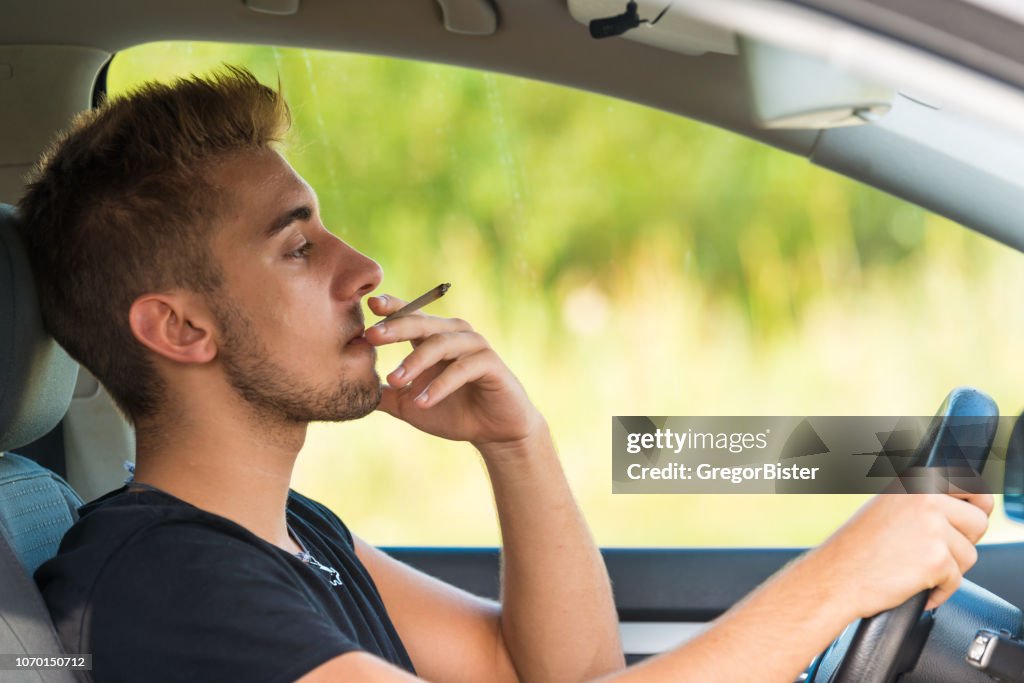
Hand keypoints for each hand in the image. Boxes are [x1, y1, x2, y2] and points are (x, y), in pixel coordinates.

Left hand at [362, 294, 544, 448]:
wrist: (494, 432)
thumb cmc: (453, 412)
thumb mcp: (410, 405)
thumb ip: (385, 394)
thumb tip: (349, 390)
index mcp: (433, 337)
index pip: (409, 315)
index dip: (391, 307)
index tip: (368, 306)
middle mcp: (454, 335)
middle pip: (421, 322)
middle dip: (395, 327)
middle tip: (371, 336)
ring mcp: (474, 346)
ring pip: (440, 343)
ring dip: (415, 361)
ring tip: (394, 380)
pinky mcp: (490, 364)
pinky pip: (462, 368)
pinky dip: (440, 385)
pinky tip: (422, 401)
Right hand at [806, 489, 992, 618]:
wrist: (836, 576)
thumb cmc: (856, 547)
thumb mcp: (888, 507)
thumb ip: (924, 501)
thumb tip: (968, 506)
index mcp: (915, 482)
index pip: (973, 486)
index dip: (977, 506)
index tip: (970, 518)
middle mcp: (925, 499)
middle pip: (978, 522)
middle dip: (962, 541)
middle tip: (931, 550)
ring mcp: (932, 528)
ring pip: (970, 554)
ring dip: (949, 568)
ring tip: (916, 568)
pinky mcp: (936, 559)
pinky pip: (956, 580)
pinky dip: (939, 590)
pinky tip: (913, 584)